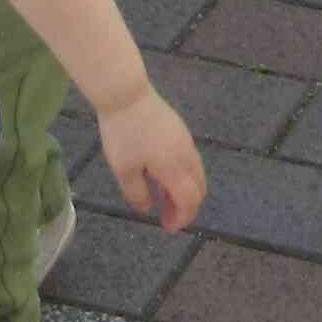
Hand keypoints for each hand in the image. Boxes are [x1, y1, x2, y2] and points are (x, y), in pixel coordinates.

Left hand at [96, 82, 205, 231]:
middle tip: (167, 216)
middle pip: (199, 188)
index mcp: (174, 169)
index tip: (168, 227)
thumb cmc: (123, 133)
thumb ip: (137, 193)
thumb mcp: (123, 168)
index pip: (188, 201)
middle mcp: (186, 156)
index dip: (182, 218)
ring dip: (185, 191)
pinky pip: (190, 160)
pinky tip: (163, 175)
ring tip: (163, 198)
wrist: (126, 93)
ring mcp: (186, 141)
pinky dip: (183, 175)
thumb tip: (147, 208)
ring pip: (196, 173)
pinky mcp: (180, 130)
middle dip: (186, 207)